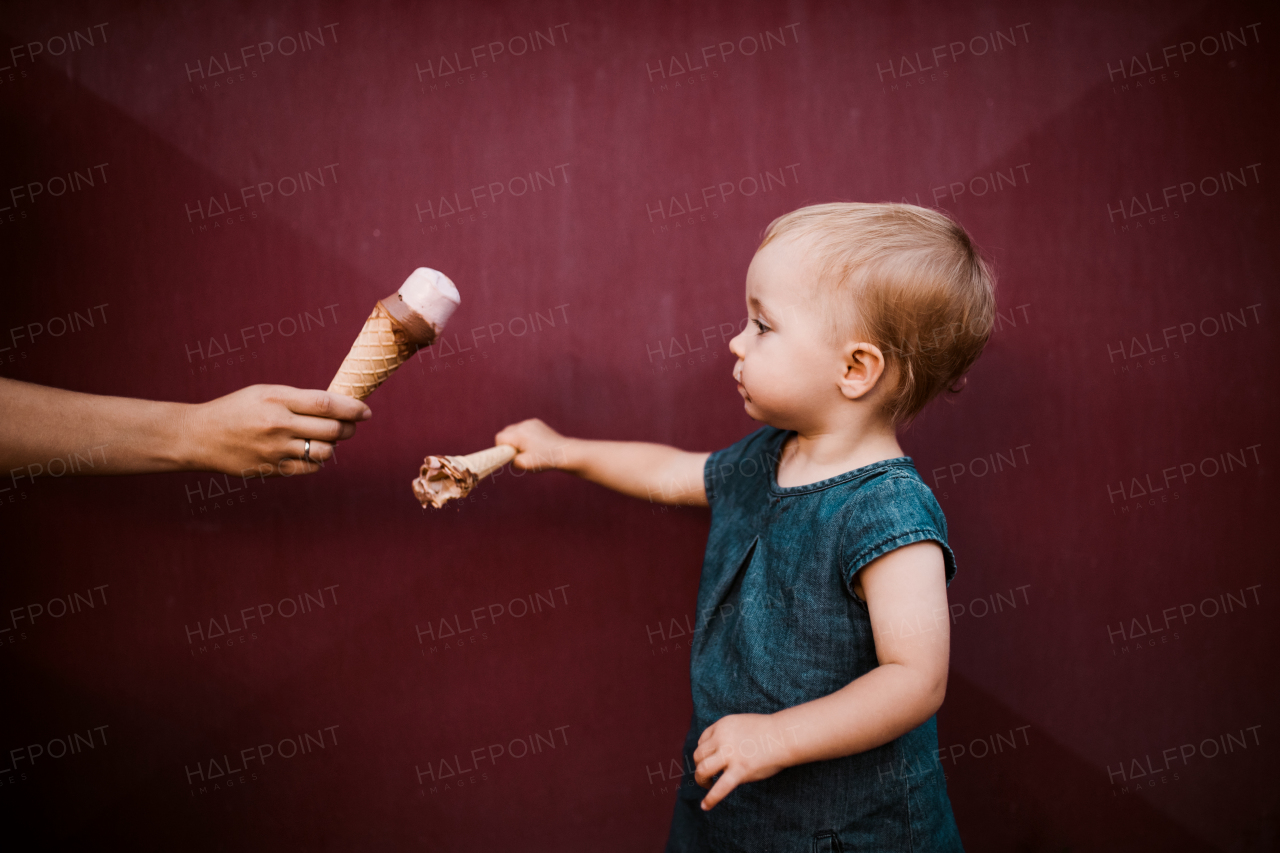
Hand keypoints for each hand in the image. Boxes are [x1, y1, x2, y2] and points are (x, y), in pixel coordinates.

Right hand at [180, 385, 370, 477]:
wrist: (200, 436)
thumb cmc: (237, 409)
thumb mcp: (266, 392)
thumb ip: (300, 398)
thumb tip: (339, 407)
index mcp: (277, 399)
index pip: (326, 404)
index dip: (352, 408)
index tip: (365, 411)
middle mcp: (278, 425)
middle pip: (331, 430)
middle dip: (349, 428)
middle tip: (351, 425)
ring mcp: (275, 450)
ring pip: (324, 451)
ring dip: (333, 445)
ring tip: (328, 438)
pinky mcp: (271, 469)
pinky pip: (309, 469)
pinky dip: (318, 461)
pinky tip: (311, 452)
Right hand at [494, 418, 573, 471]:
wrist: (565, 452)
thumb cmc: (545, 459)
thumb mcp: (524, 465)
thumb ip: (511, 461)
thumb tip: (509, 458)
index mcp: (519, 434)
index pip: (499, 438)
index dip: (502, 448)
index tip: (511, 455)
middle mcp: (523, 425)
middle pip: (506, 432)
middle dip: (509, 444)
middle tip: (520, 453)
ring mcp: (531, 422)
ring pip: (514, 430)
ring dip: (517, 440)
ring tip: (529, 449)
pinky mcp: (537, 423)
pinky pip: (524, 429)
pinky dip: (525, 436)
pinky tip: (535, 444)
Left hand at [693, 713, 796, 809]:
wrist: (784, 735)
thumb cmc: (768, 731)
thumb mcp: (741, 724)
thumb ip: (728, 735)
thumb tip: (719, 750)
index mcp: (722, 726)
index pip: (703, 741)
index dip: (704, 752)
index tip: (709, 760)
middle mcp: (722, 739)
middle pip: (699, 755)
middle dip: (699, 766)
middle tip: (707, 775)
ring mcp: (730, 755)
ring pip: (702, 769)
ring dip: (701, 780)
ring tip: (706, 785)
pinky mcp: (740, 770)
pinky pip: (720, 788)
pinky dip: (710, 799)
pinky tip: (705, 806)